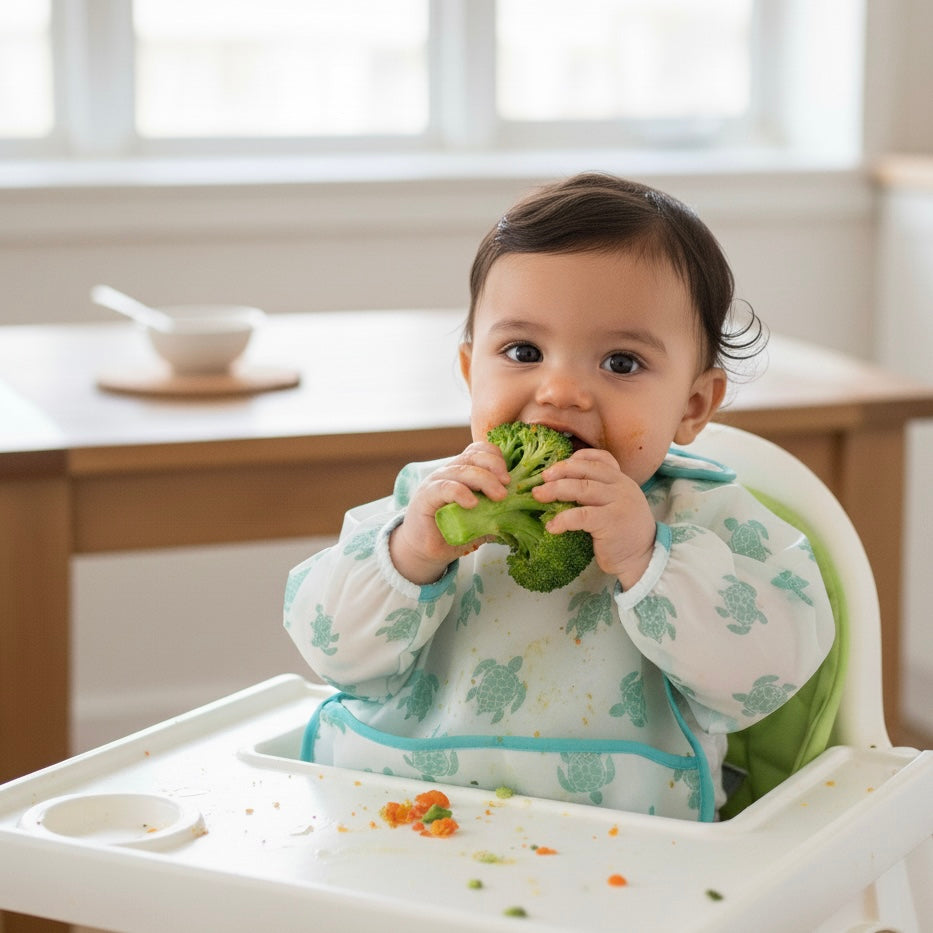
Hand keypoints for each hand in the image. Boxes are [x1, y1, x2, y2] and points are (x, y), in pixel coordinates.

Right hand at [389, 442, 509, 584]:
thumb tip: (524, 515)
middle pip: (473, 457)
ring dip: (484, 480)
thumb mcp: (482, 520)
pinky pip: (445, 487)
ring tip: (499, 496)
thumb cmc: (454, 532)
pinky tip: (473, 503)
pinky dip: (461, 492)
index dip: (496, 457)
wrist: (426, 550)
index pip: (479, 451)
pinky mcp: (426, 496)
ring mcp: (436, 481)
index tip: (509, 476)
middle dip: (494, 467)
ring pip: (462, 470)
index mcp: (463, 471)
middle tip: (507, 486)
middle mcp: (449, 471)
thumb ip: (499, 514)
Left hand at [534, 448, 656, 589]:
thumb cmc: (622, 533)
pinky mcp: (611, 522)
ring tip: (538, 496)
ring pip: (581, 488)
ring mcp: (618, 502)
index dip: (575, 459)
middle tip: (541, 479)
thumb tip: (559, 485)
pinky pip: (581, 515)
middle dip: (559, 472)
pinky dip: (563, 519)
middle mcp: (621, 486)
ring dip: (555, 490)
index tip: (556, 467)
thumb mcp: (614, 505)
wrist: (643, 558)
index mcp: (621, 480)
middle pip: (586, 470)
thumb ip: (597, 492)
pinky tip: (552, 526)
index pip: (599, 459)